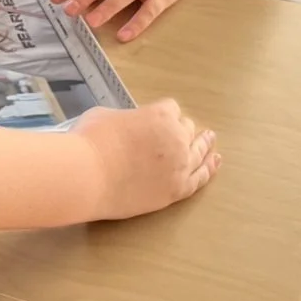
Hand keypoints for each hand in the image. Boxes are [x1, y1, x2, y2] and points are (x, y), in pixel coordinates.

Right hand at [71, 101, 219, 218]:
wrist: (87, 176)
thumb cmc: (90, 142)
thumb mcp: (105, 115)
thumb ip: (125, 119)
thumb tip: (126, 126)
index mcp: (160, 115)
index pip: (172, 109)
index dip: (163, 114)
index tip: (155, 120)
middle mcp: (176, 138)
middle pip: (187, 129)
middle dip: (181, 129)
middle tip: (177, 132)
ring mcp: (179, 166)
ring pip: (198, 152)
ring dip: (204, 145)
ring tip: (210, 141)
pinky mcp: (175, 190)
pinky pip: (199, 178)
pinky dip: (208, 170)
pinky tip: (214, 163)